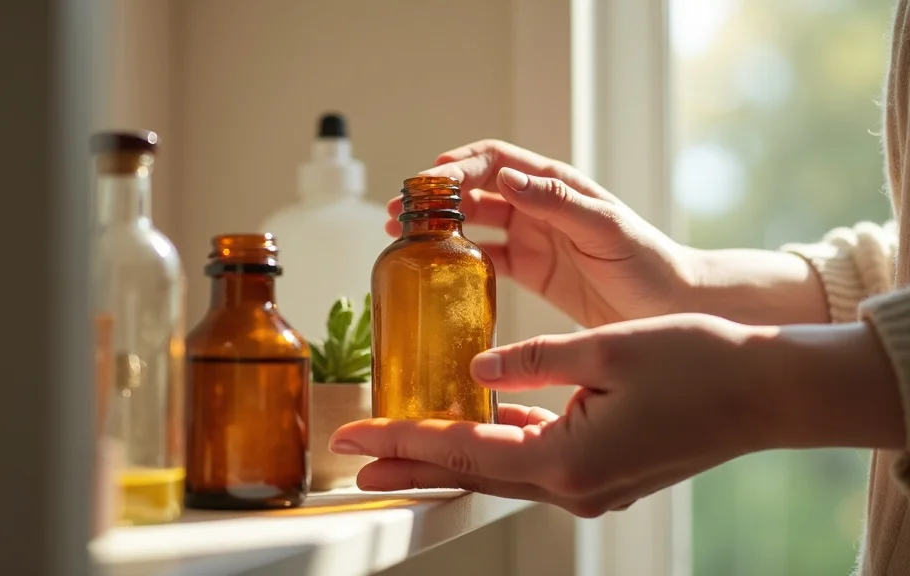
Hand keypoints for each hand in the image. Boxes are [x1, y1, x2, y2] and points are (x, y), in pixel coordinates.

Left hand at [329, 315, 903, 515]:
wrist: (769, 393)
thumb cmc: (700, 364)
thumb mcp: (608, 350)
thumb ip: (533, 362)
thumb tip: (476, 368)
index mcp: (568, 462)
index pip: (464, 450)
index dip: (404, 441)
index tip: (356, 435)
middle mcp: (574, 488)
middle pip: (473, 474)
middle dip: (412, 463)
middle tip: (356, 458)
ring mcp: (591, 489)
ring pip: (500, 471)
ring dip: (450, 458)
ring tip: (401, 446)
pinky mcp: (604, 475)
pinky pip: (534, 461)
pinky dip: (497, 446)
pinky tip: (477, 428)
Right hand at [388, 139, 693, 326]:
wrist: (669, 308)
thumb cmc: (647, 263)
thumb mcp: (604, 228)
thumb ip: (557, 203)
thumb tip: (507, 178)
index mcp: (555, 186)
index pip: (495, 161)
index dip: (459, 165)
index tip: (427, 180)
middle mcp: (538, 207)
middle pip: (475, 190)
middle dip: (436, 196)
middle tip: (400, 211)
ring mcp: (532, 239)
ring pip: (473, 223)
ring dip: (440, 226)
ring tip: (405, 236)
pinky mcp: (531, 272)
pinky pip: (486, 260)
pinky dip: (459, 260)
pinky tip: (437, 267)